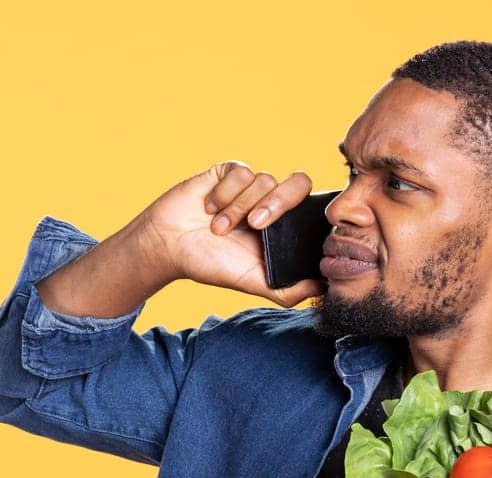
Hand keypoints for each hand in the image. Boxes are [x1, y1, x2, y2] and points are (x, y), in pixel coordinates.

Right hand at [136, 161, 326, 306]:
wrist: (168, 246)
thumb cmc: (210, 264)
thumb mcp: (253, 282)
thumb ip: (287, 290)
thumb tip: (322, 287)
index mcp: (282, 226)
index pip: (311, 206)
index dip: (309, 211)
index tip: (288, 232)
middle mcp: (270, 202)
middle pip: (298, 184)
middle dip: (277, 204)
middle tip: (254, 225)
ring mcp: (250, 186)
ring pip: (264, 181)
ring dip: (238, 209)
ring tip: (218, 228)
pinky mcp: (229, 173)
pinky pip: (240, 173)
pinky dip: (224, 194)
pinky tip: (208, 209)